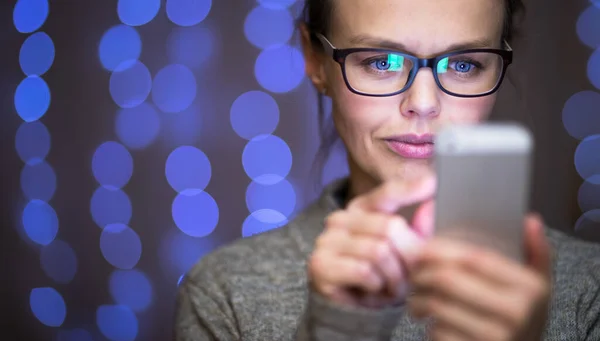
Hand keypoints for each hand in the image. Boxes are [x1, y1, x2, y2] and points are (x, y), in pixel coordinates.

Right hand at [308, 175, 435, 307]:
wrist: (349, 313)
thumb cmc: (379, 278)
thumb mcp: (403, 254)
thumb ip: (418, 230)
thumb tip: (431, 206)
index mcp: (359, 210)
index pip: (386, 194)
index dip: (409, 189)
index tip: (431, 184)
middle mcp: (340, 219)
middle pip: (389, 227)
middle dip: (408, 257)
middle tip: (411, 278)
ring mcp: (326, 241)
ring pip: (379, 251)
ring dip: (394, 277)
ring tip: (391, 289)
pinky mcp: (320, 264)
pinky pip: (364, 271)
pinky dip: (376, 287)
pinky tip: (373, 292)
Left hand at [407, 214, 551, 340]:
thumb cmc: (524, 315)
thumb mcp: (539, 285)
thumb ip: (537, 251)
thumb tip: (530, 219)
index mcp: (530, 287)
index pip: (474, 257)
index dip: (441, 249)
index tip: (424, 247)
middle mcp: (516, 313)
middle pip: (447, 279)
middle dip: (422, 271)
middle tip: (413, 270)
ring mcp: (495, 336)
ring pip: (437, 305)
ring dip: (417, 298)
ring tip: (417, 293)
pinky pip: (437, 331)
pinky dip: (427, 324)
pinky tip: (430, 319)